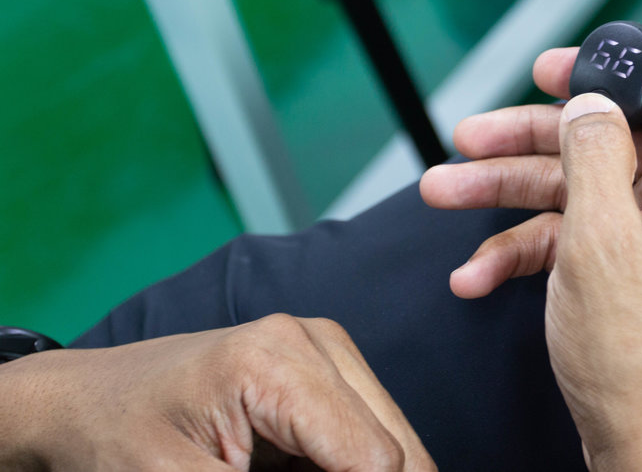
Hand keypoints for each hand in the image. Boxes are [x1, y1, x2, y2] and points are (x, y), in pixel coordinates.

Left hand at [0, 314, 435, 470]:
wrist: (85, 400)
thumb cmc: (116, 441)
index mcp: (278, 362)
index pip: (374, 458)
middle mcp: (316, 341)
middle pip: (398, 448)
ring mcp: (325, 347)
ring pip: (393, 442)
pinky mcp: (325, 364)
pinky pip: (370, 433)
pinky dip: (345, 468)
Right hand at [422, 50, 641, 469]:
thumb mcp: (603, 240)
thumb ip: (594, 152)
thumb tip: (589, 101)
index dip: (594, 73)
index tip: (543, 69)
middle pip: (603, 144)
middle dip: (525, 146)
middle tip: (467, 140)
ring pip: (582, 195)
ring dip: (510, 200)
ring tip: (445, 194)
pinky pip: (584, 245)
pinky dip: (531, 254)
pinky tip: (479, 274)